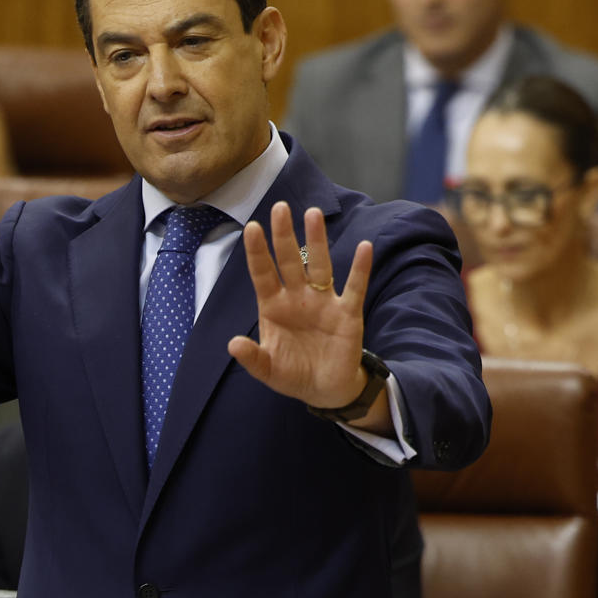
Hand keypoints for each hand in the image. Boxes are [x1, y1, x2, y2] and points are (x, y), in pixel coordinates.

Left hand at [227, 202, 376, 412]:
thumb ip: (252, 358)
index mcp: (275, 306)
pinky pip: (355, 288)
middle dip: (285, 235)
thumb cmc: (293, 374)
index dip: (258, 252)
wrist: (326, 390)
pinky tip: (365, 247)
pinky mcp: (347, 313)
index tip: (253, 228)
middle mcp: (298, 297)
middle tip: (280, 207)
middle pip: (291, 261)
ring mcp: (324, 302)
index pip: (263, 274)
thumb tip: (232, 344)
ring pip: (320, 266)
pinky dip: (360, 269)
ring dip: (317, 241)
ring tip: (313, 214)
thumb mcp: (268, 371)